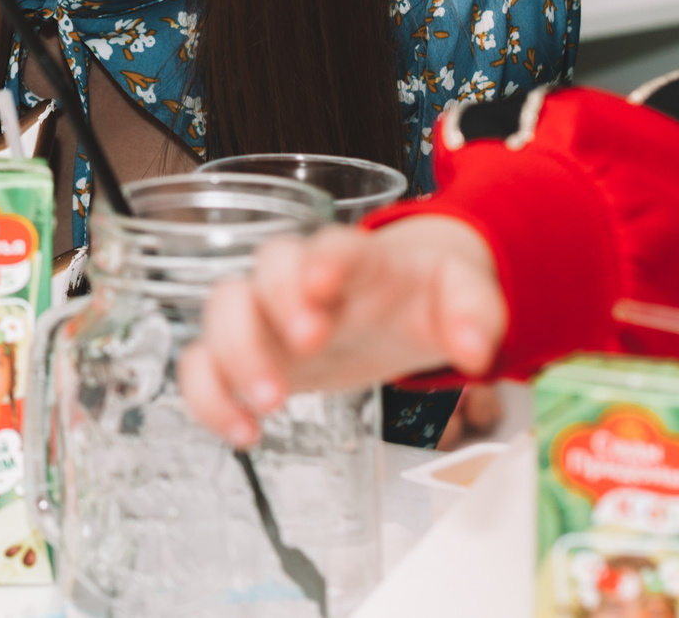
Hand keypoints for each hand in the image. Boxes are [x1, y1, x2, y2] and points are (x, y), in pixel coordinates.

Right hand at [177, 216, 505, 447]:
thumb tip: (474, 351)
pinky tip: (243, 433)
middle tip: (307, 350)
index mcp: (357, 260)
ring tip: (270, 405)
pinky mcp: (247, 354)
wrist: (396, 308)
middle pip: (264, 269)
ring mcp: (267, 313)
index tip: (324, 285)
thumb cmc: (420, 298)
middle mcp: (301, 278)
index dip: (321, 259)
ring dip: (235, 355)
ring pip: (222, 310)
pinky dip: (208, 398)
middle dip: (276, 307)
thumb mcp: (464, 297)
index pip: (332, 245)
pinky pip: (202, 364)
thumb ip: (476, 314)